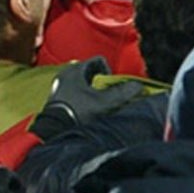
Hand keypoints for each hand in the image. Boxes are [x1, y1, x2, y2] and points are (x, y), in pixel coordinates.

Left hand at [28, 58, 149, 140]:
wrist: (55, 131)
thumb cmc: (78, 112)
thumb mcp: (104, 102)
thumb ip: (122, 92)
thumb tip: (138, 86)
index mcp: (75, 69)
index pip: (99, 61)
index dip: (109, 73)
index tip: (110, 87)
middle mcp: (65, 74)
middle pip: (90, 73)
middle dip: (100, 83)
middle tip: (105, 96)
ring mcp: (59, 86)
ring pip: (82, 84)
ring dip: (91, 92)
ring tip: (96, 105)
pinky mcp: (56, 98)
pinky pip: (74, 93)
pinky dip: (82, 99)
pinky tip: (85, 111)